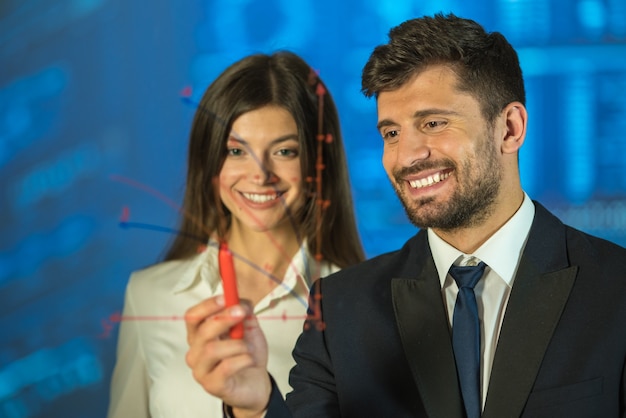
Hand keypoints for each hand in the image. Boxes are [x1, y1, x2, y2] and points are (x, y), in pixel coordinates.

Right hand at [185, 295, 270, 416]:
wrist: (256, 382)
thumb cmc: (247, 353)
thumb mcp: (248, 327)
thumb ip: (244, 312)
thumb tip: (241, 300)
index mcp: (200, 334)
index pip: (192, 317)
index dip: (207, 305)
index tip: (226, 298)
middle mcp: (196, 351)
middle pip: (202, 331)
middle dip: (224, 318)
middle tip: (242, 313)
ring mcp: (201, 370)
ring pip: (212, 350)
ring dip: (237, 344)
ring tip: (249, 347)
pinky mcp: (212, 385)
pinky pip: (225, 367)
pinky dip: (243, 359)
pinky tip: (250, 360)